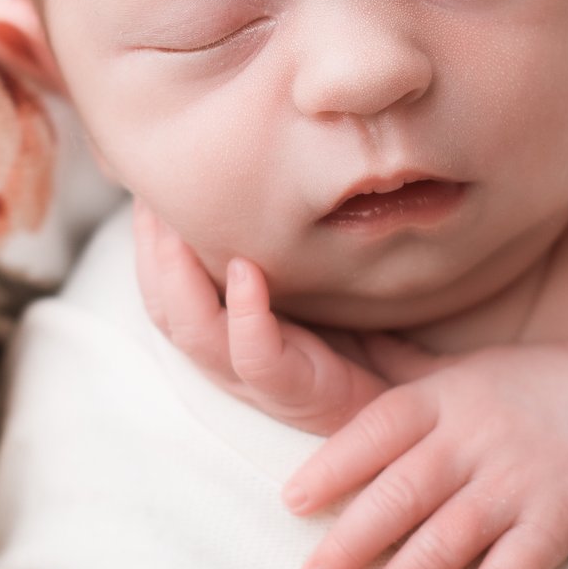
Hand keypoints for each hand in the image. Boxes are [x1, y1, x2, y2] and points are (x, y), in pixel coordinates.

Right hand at [132, 200, 386, 434]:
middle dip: (151, 254)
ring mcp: (262, 380)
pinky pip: (257, 358)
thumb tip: (249, 176)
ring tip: (178, 231)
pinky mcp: (301, 392)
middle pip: (166, 311)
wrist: (420, 388)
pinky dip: (245, 314)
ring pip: (196, 336)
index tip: (148, 191)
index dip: (147, 243)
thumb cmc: (362, 328)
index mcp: (224, 332)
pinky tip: (247, 271)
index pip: (164, 290)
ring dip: (180, 280)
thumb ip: (274, 244)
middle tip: (152, 200)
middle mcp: (232, 358)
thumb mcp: (309, 278)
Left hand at [284, 333, 567, 568]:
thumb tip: (334, 342)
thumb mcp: (465, 368)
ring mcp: (519, 480)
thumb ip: (401, 372)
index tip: (292, 504)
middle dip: (351, 542)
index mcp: (446, 396)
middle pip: (403, 492)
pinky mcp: (560, 521)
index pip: (378, 427)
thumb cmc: (535, 387)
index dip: (333, 465)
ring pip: (446, 542)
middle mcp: (477, 437)